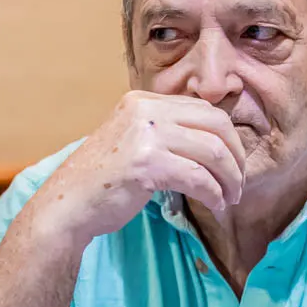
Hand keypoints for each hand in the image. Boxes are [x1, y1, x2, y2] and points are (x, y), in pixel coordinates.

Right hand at [42, 91, 244, 241]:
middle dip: (236, 157)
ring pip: (212, 151)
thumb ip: (166, 133)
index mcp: (143, 101)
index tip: (233, 165)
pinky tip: (215, 205)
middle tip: (238, 183)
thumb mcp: (134, 141)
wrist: (67, 206)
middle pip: (216, 124)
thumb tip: (215, 142)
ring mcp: (145, 135)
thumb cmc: (102, 182)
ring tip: (230, 198)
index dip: (228, 138)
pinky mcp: (146, 163)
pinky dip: (213, 194)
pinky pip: (198, 177)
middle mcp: (145, 111)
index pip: (204, 110)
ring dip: (229, 179)